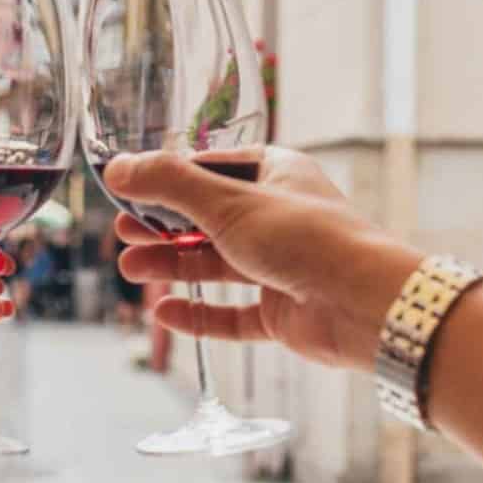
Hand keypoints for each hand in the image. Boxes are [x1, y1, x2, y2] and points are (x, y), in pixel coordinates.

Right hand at [103, 148, 422, 370]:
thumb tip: (118, 169)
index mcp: (277, 174)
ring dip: (173, 264)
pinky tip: (166, 312)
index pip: (212, 168)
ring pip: (217, 264)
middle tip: (123, 233)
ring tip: (131, 269)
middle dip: (163, 226)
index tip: (128, 188)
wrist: (364, 303)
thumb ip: (169, 185)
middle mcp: (280, 217)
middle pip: (208, 218)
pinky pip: (232, 313)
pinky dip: (199, 314)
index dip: (169, 178)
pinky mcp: (283, 311)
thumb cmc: (307, 239)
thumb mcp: (228, 202)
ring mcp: (282, 266)